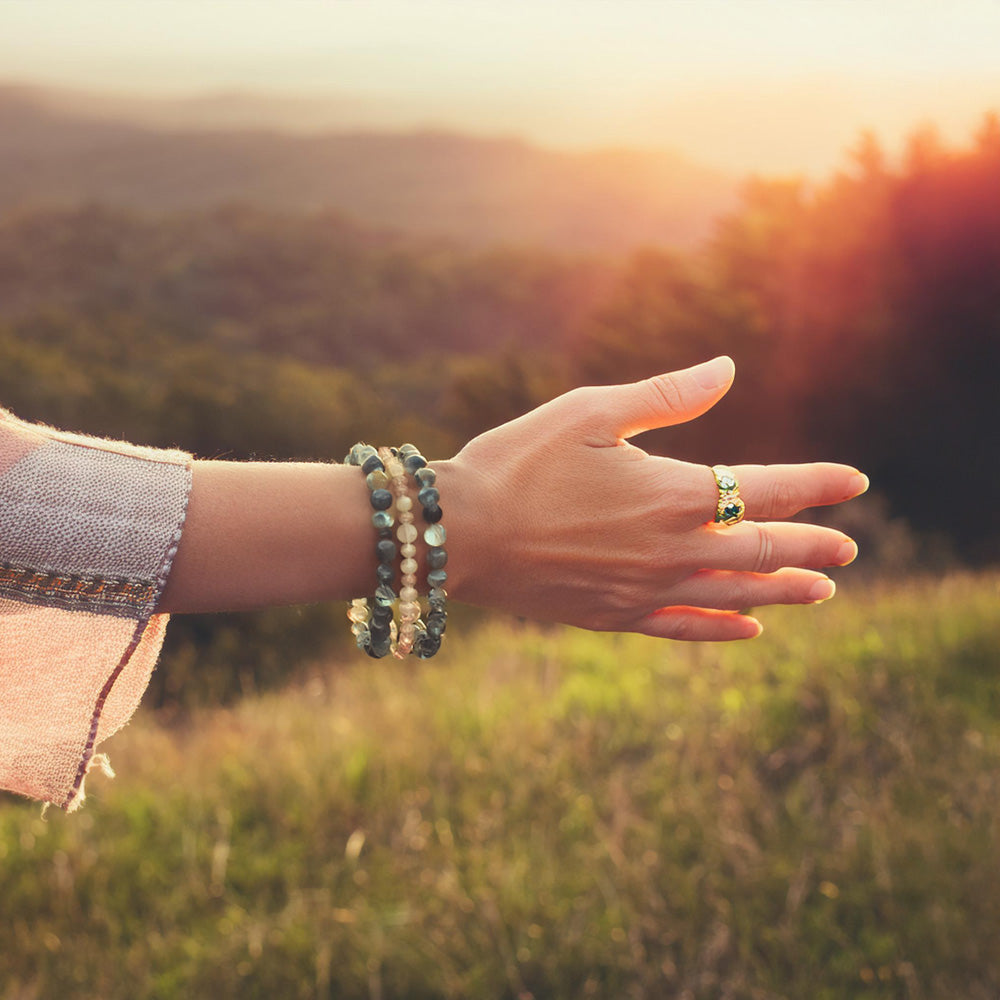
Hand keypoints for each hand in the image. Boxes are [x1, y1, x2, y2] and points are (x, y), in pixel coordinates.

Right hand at [437, 357, 866, 640]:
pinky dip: (723, 629)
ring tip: (821, 591)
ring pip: (734, 595)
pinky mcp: (613, 615)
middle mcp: (669, 549)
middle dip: (812, 546)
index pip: (767, 489)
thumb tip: (727, 367)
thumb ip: (666, 394)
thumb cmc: (518, 463)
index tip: (856, 481)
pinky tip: (749, 630)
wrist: (457, 532)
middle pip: (762, 551)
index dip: (817, 484)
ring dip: (783, 591)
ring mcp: (643, 589)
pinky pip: (684, 628)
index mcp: (670, 493)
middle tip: (849, 549)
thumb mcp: (590, 411)